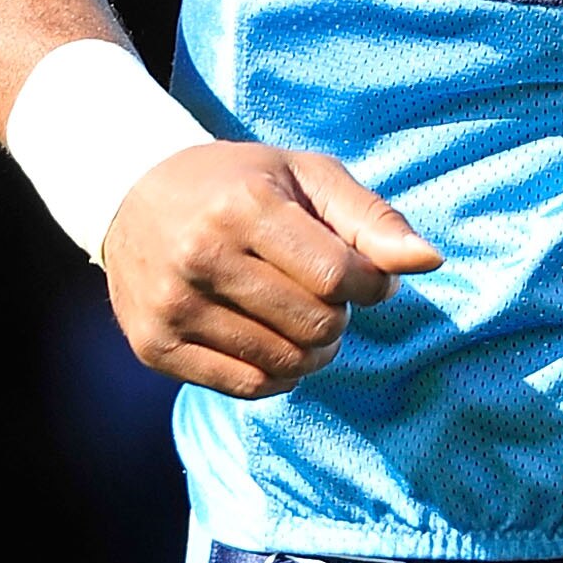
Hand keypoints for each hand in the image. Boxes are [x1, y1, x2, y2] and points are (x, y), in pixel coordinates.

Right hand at [100, 142, 441, 398]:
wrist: (131, 194)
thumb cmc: (238, 182)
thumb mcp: (307, 177)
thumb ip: (372, 218)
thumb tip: (431, 261)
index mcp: (243, 205)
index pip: (338, 276)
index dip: (370, 286)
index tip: (368, 277)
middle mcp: (201, 255)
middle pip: (314, 323)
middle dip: (339, 316)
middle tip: (326, 294)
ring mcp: (173, 305)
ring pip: (284, 361)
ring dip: (314, 349)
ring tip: (302, 317)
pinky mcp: (155, 346)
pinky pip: (245, 386)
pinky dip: (279, 374)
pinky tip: (275, 342)